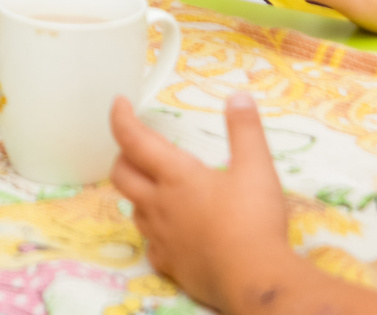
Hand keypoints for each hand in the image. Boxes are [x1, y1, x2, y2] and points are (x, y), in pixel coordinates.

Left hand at [111, 91, 298, 310]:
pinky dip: (154, 233)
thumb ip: (246, 130)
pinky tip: (167, 234)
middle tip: (135, 148)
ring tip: (153, 188)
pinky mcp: (171, 264)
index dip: (121, 118)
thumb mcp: (256, 167)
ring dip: (137, 194)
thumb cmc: (253, 220)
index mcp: (175, 176)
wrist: (254, 278)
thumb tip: (238, 97)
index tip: (119, 104)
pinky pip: (151, 245)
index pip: (134, 140)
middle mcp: (159, 204)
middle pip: (122, 175)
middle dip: (123, 157)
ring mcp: (162, 237)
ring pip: (134, 210)